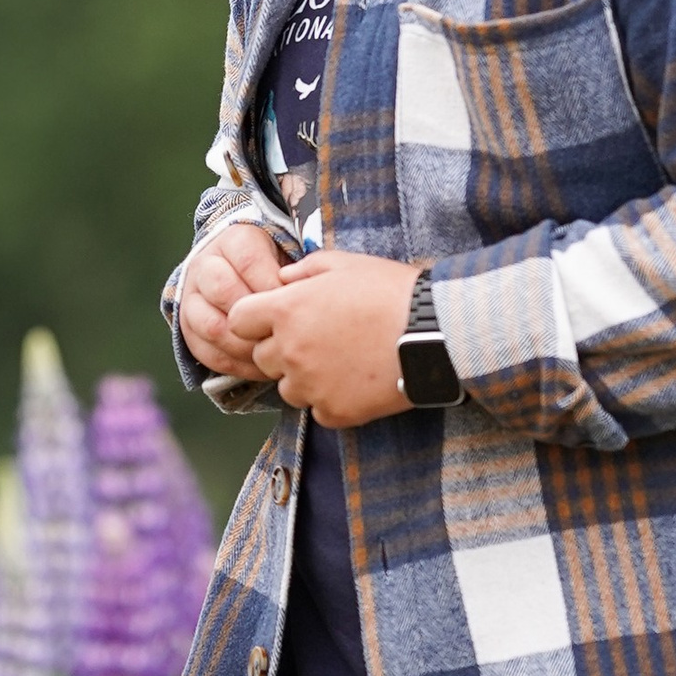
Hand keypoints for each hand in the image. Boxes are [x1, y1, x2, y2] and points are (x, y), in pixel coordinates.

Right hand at [178, 218, 292, 376]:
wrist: (239, 271)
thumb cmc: (274, 267)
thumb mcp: (286, 255)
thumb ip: (299, 270)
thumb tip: (309, 296)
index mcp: (232, 241)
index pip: (249, 262)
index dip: (273, 287)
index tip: (296, 304)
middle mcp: (205, 265)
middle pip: (223, 291)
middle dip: (257, 318)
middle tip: (283, 333)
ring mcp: (191, 297)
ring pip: (211, 325)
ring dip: (246, 346)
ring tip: (273, 355)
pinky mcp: (186, 326)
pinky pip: (205, 351)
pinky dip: (235, 365)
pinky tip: (259, 368)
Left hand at [224, 247, 420, 424]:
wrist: (437, 332)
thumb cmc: (392, 291)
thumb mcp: (345, 263)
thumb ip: (305, 269)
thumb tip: (283, 278)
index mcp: (286, 310)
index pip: (238, 321)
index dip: (254, 318)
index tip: (275, 317)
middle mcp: (290, 351)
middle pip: (262, 357)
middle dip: (281, 348)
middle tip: (319, 339)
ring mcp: (310, 386)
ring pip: (287, 388)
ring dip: (304, 377)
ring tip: (342, 361)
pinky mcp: (334, 412)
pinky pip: (318, 410)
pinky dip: (332, 400)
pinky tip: (357, 381)